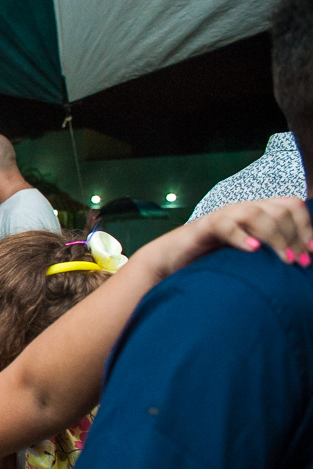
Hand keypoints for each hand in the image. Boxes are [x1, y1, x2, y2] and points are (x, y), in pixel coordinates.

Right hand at [140, 197, 312, 279]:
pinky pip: (226, 225)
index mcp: (256, 212)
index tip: (312, 253)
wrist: (169, 260)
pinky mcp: (203, 228)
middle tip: (298, 262)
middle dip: (295, 236)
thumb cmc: (211, 261)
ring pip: (257, 214)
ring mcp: (223, 216)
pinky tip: (253, 251)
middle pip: (280, 209)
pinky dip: (242, 237)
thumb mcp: (248, 254)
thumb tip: (301, 260)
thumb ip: (271, 252)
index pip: (291, 206)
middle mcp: (242, 209)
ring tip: (283, 260)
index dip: (306, 228)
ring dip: (276, 237)